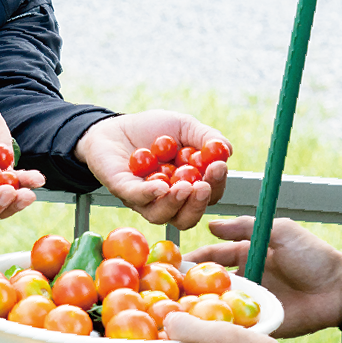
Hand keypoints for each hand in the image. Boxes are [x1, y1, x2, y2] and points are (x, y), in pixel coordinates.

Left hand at [74, 110, 230, 229]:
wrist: (115, 126)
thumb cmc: (152, 129)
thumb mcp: (183, 126)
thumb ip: (205, 136)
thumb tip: (227, 150)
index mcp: (188, 186)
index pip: (208, 195)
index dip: (216, 184)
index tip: (219, 166)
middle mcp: (168, 200)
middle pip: (188, 216)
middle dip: (199, 203)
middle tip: (203, 186)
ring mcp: (145, 200)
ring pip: (163, 215)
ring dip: (177, 203)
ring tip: (184, 186)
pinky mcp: (124, 192)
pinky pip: (138, 199)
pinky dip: (150, 194)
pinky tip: (161, 186)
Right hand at [184, 216, 341, 337]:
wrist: (340, 289)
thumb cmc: (312, 256)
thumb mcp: (279, 231)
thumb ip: (246, 228)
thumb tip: (211, 225)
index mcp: (247, 256)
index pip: (213, 258)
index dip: (193, 261)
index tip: (170, 266)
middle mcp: (245, 280)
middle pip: (210, 285)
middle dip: (188, 289)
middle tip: (164, 294)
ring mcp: (250, 304)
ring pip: (218, 307)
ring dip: (199, 311)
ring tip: (175, 316)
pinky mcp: (260, 325)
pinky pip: (236, 328)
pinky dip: (220, 331)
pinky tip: (200, 334)